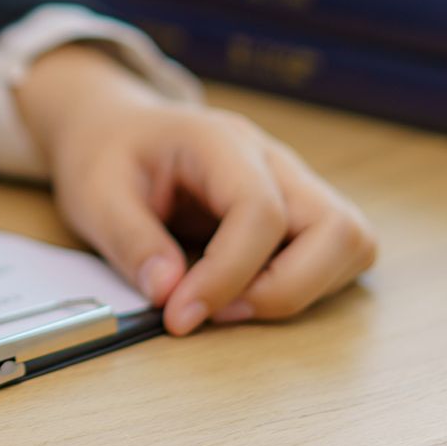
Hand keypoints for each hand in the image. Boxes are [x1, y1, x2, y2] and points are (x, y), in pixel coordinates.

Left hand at [15, 45, 376, 336]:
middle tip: (217, 312)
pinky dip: (306, 285)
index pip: (260, 211)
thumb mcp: (95, 194)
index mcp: (221, 142)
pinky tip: (247, 291)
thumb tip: (168, 293)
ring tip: (231, 304)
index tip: (180, 315)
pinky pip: (338, 254)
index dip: (228, 275)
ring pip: (351, 243)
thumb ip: (130, 241)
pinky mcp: (300, 212)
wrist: (116, 130)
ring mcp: (294, 184)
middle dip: (285, 289)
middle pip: (336, 228)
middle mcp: (273, 160)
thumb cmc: (108, 155)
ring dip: (303, 290)